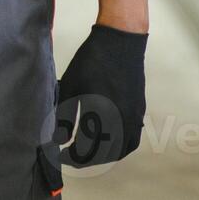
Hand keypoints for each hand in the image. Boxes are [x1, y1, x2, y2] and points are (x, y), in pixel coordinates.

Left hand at [55, 25, 147, 166]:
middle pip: (104, 154)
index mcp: (102, 114)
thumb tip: (59, 140)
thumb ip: (64, 116)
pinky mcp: (139, 110)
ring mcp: (134, 116)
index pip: (86, 149)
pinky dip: (121, 147)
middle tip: (70, 156)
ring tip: (88, 153)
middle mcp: (121, 120)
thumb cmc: (92, 60)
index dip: (71, 156)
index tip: (59, 155)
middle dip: (86, 159)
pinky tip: (109, 143)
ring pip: (122, 149)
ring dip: (105, 156)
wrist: (121, 40)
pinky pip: (133, 139)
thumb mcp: (71, 86)